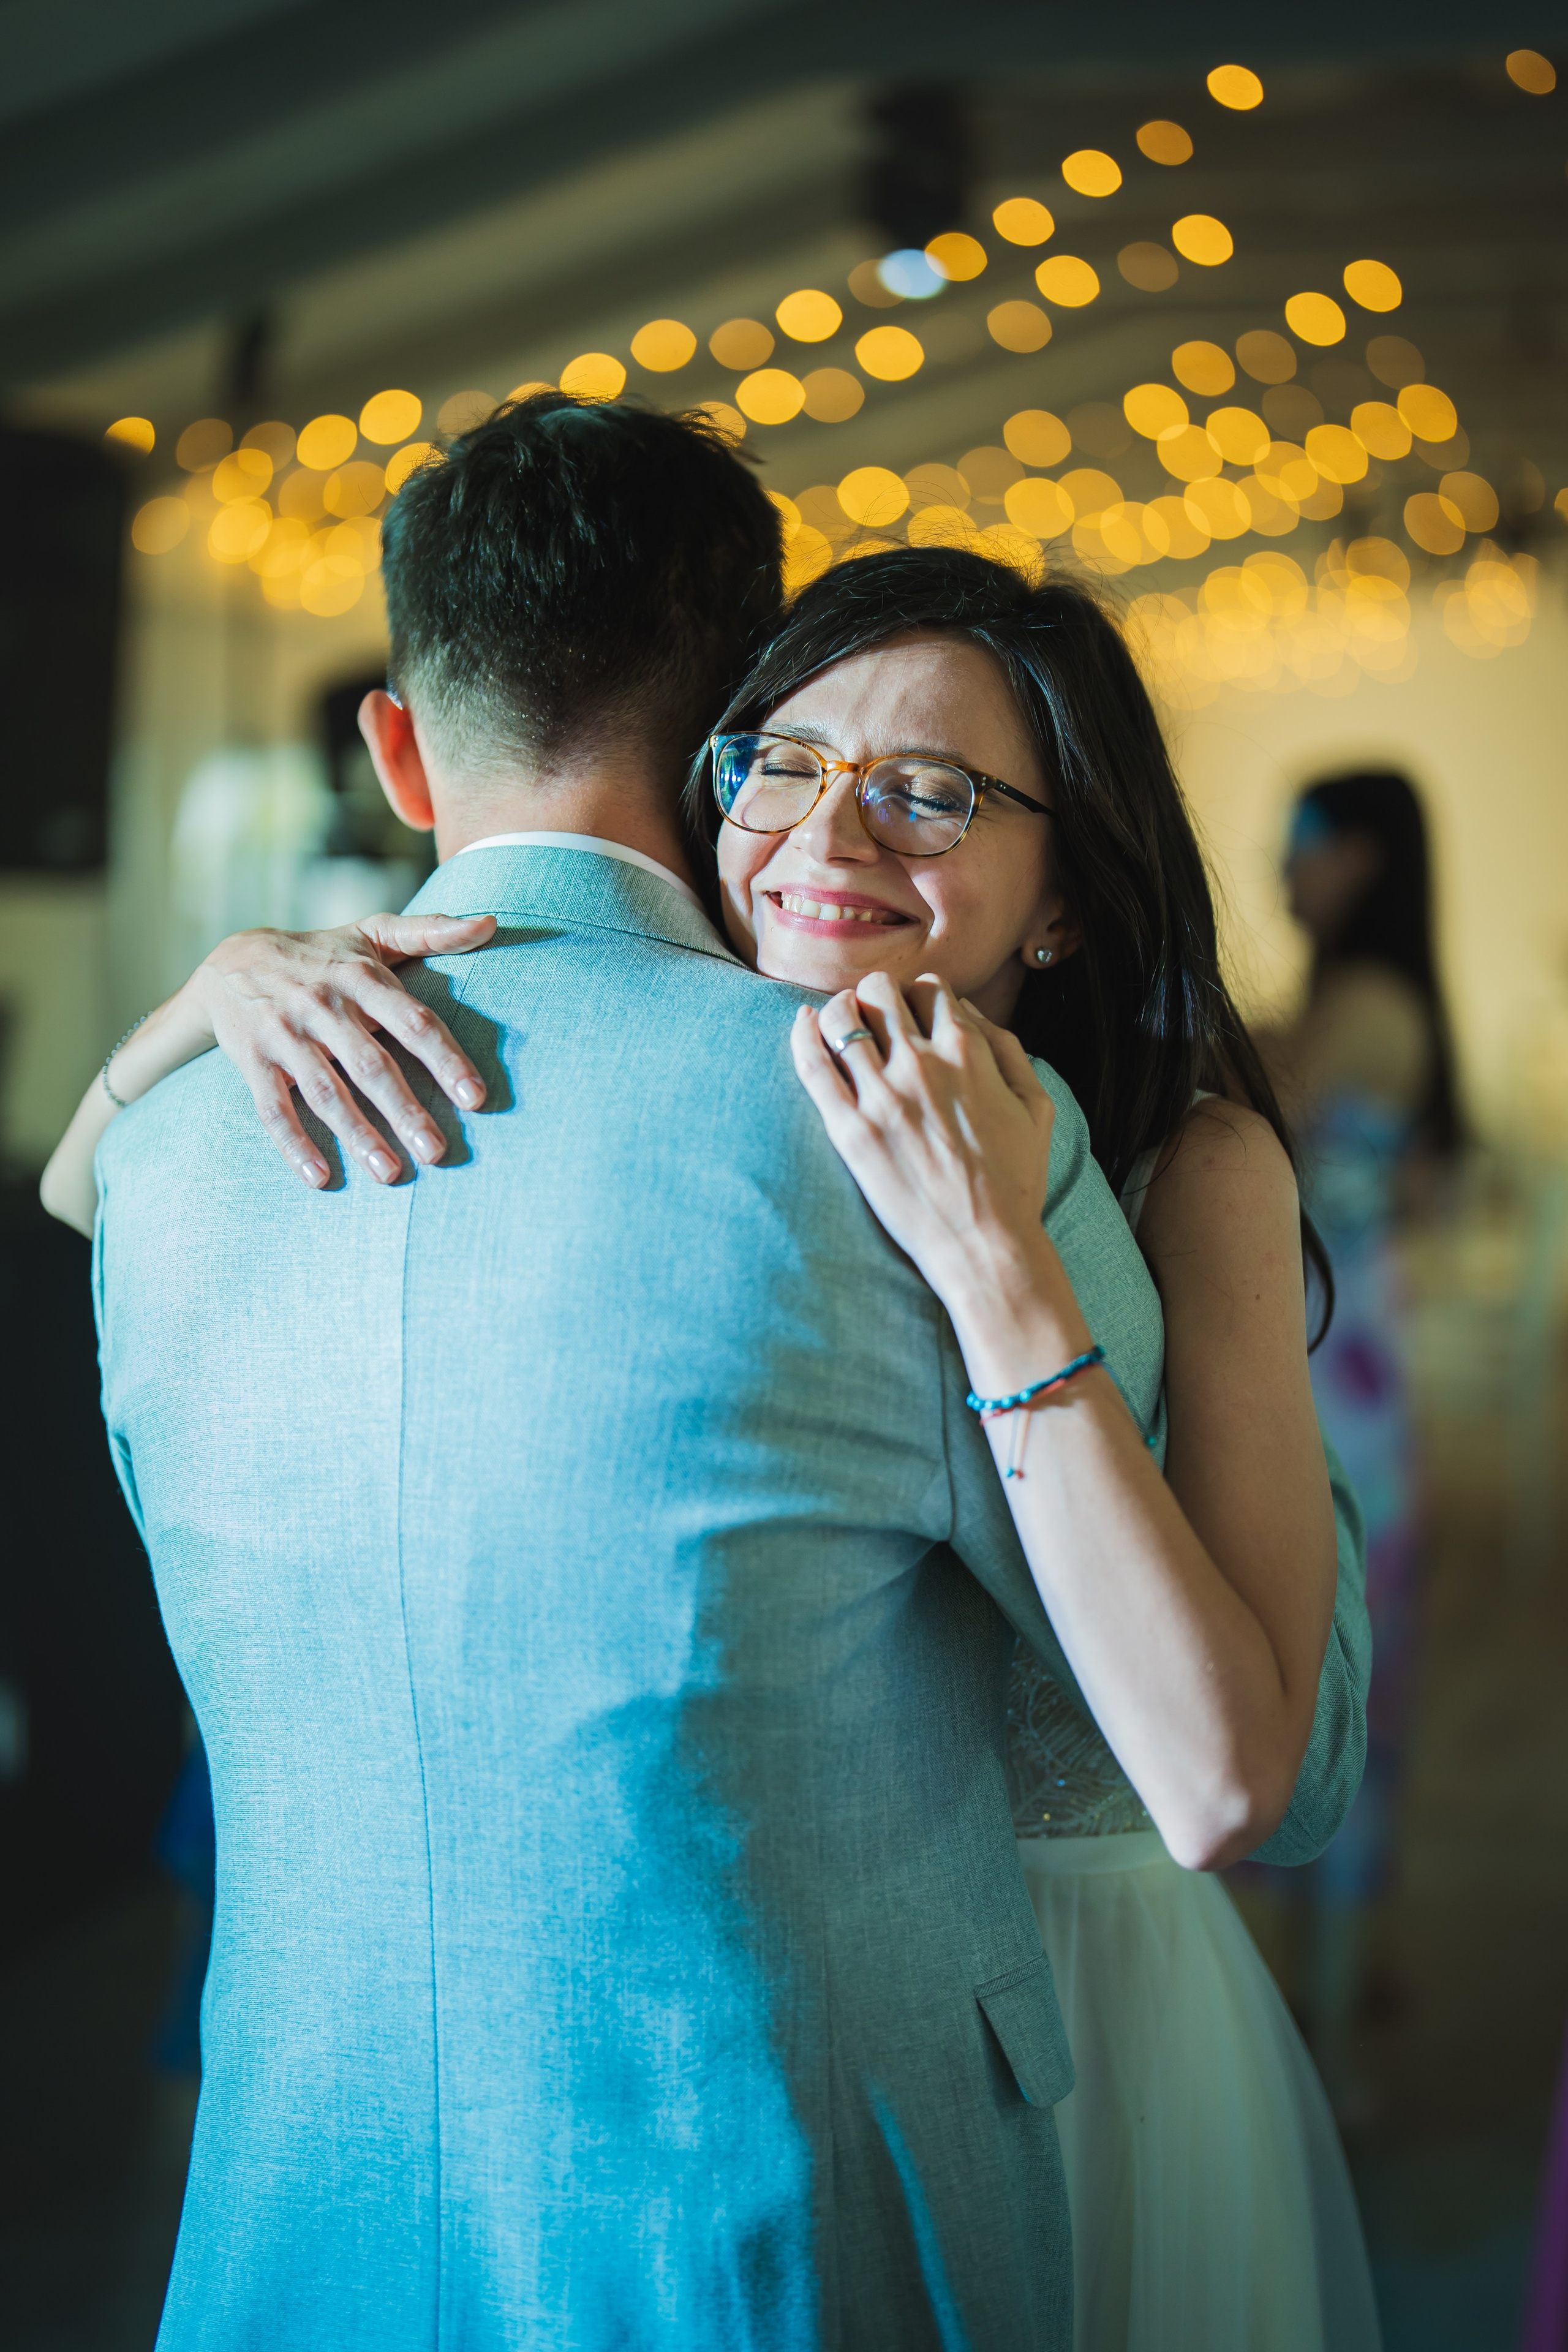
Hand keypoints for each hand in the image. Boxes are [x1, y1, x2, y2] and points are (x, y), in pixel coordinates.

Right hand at [189, 912, 495, 1185]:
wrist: (231, 962)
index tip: (475, 1098)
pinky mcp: (253, 1061)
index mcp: (360, 976)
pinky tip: (320, 1179)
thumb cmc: (323, 954)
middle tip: (437, 1151)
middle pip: (370, 1064)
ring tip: (391, 1173)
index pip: (412, 1021)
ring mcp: (284, 1034)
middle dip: (405, 1110)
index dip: (445, 1059)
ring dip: (358, 1135)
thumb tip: (491, 922)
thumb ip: (432, 930)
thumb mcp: (373, 933)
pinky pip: (273, 1108)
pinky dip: (293, 1145)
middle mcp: (323, 1005)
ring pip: (324, 1092)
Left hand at [790, 971, 1056, 1309]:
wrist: (985, 1245)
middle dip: (875, 993)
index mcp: (968, 1053)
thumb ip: (1007, 1049)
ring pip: (840, 1017)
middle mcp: (923, 1065)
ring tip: (838, 1020)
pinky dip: (801, 1034)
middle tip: (872, 1013)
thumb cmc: (1015, 1180)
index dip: (918, 993)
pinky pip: (813, 1065)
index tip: (912, 1011)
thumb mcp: (1036, 1105)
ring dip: (838, 1008)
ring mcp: (883, 1097)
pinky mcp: (851, 1131)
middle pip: (880, 991)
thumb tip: (970, 1012)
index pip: (930, 989)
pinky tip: (800, 1023)